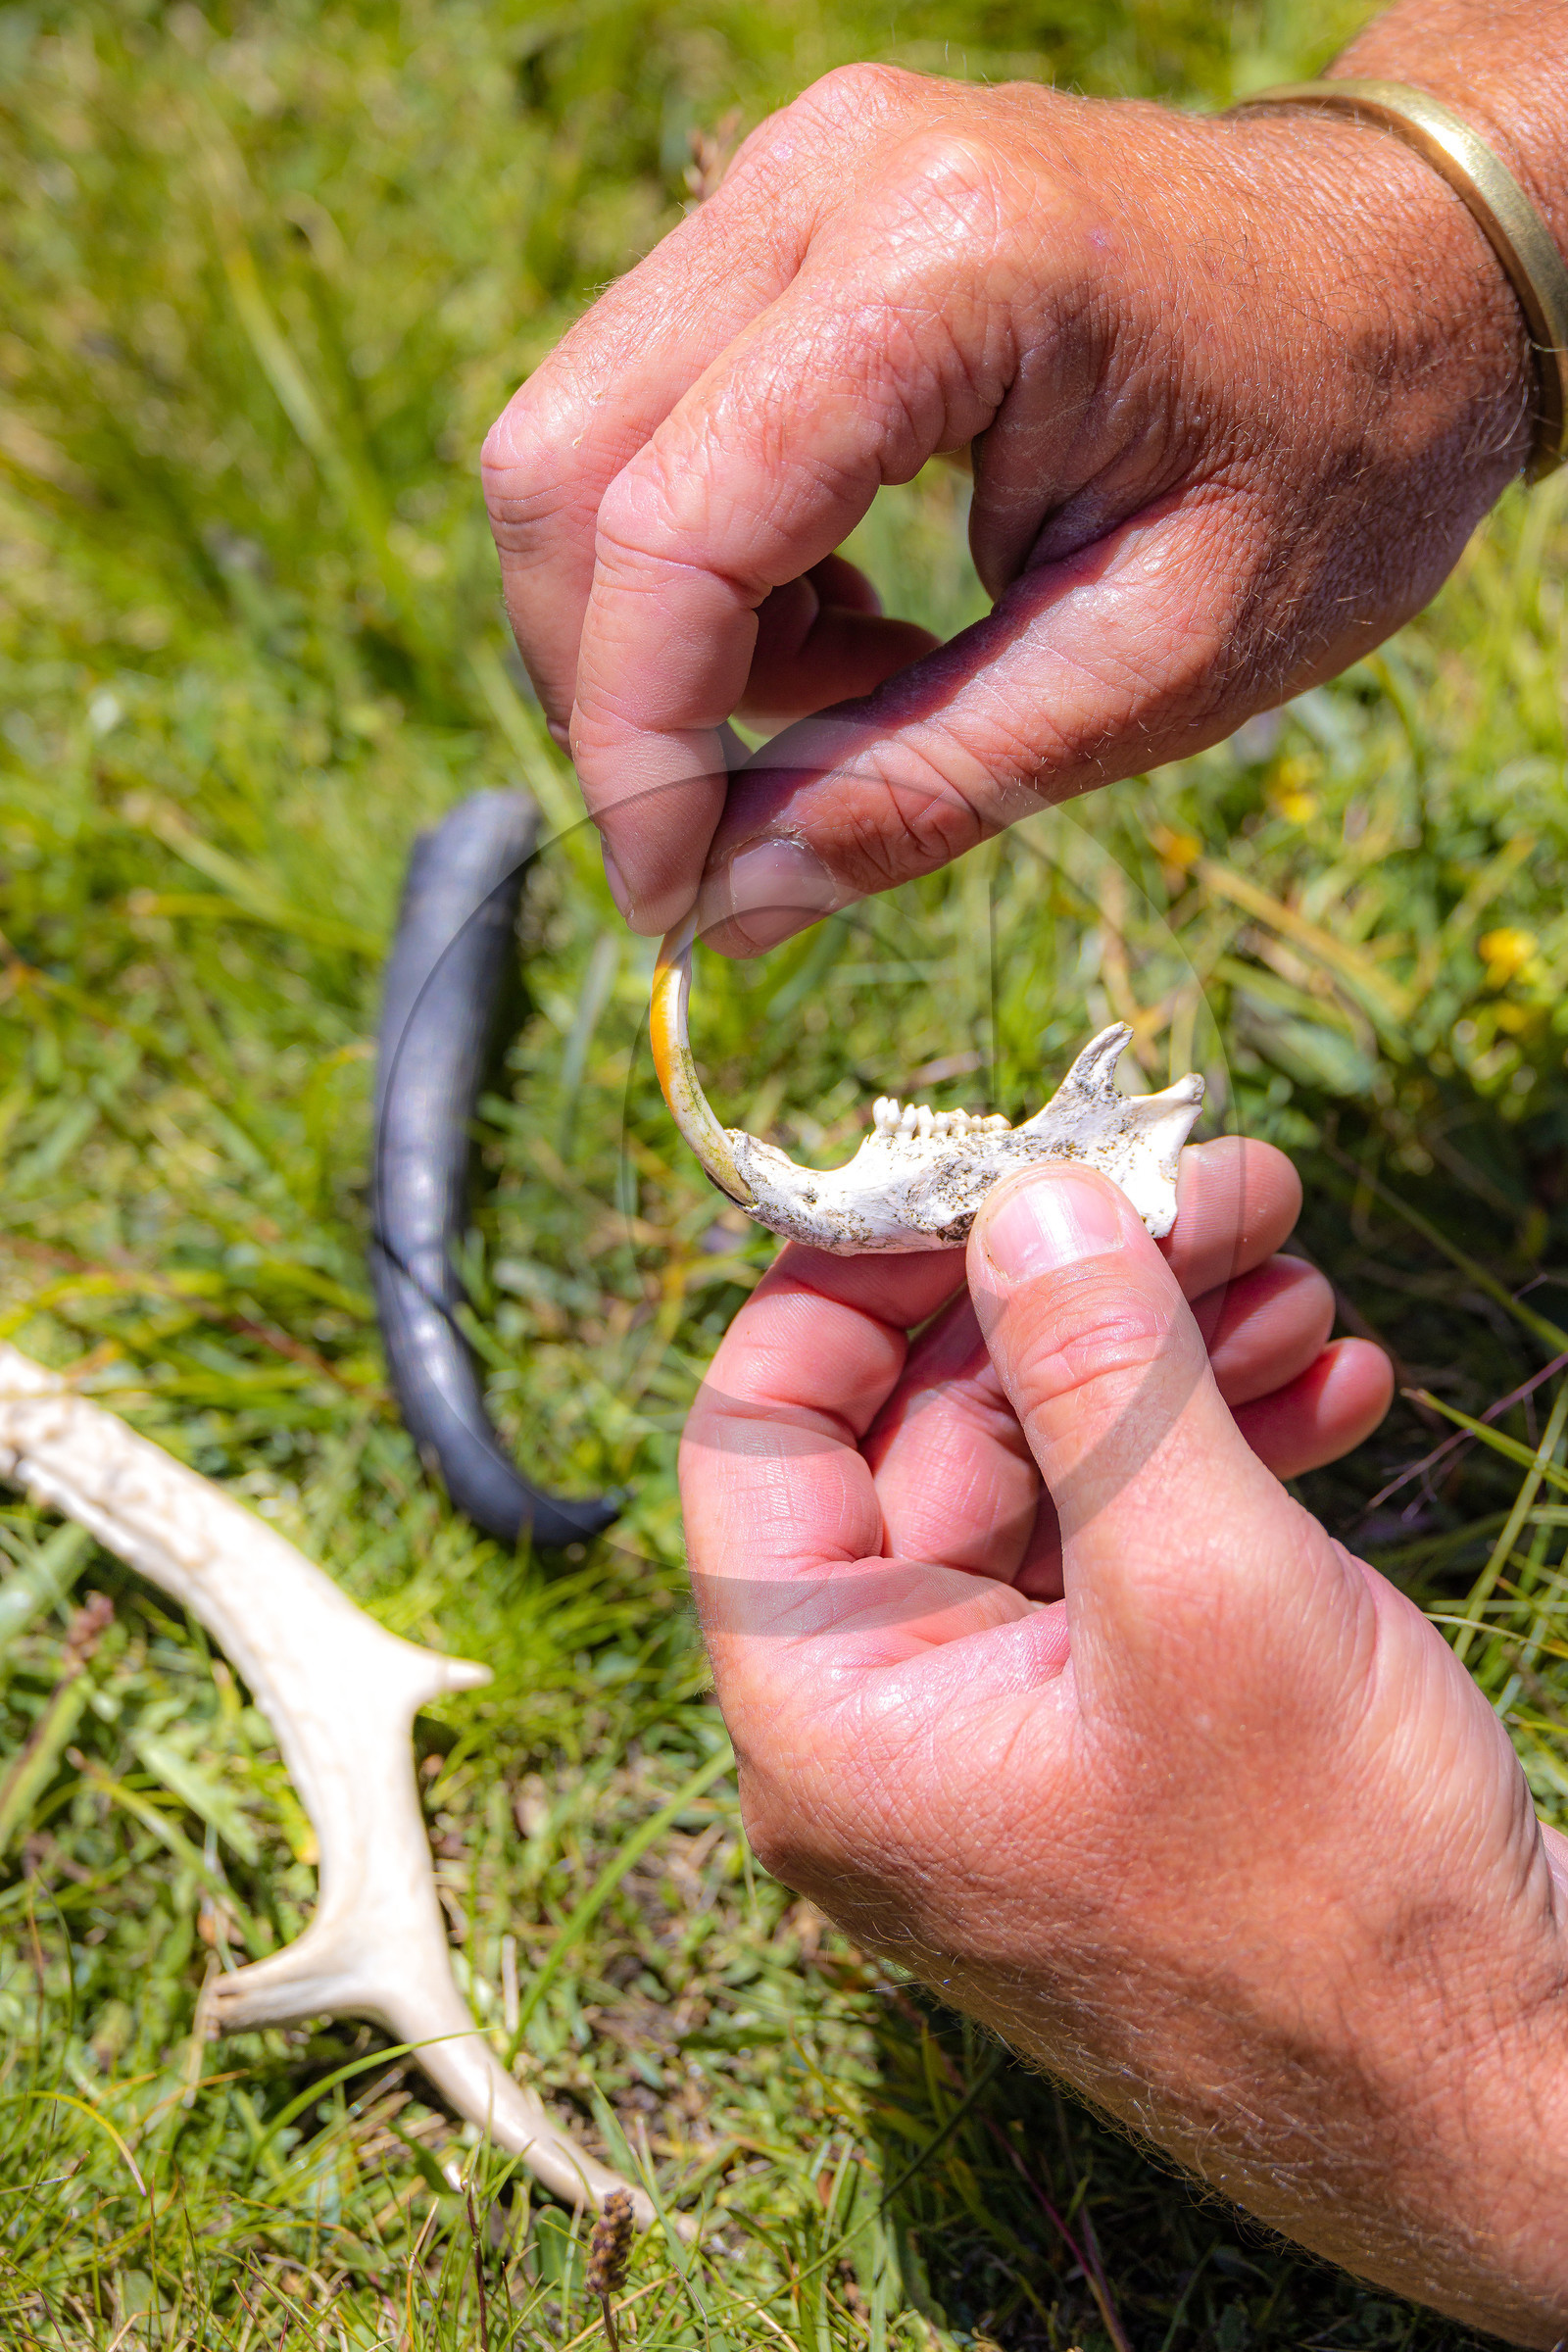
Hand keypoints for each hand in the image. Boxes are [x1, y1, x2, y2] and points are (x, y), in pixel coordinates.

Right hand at [484, 62, 1528, 945]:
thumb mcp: (1156, 666)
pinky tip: (853, 617)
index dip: (636, 743)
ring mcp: (790, 175)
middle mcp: (826, 174)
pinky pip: (645, 421)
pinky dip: (705, 574)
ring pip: (578, 447)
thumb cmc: (1333, 460)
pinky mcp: (782, 220)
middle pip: (565, 470)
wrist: (1415, 272)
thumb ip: (926, 785)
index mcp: (951, 263)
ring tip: (868, 690)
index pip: (674, 524)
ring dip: (669, 635)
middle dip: (622, 693)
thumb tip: (720, 912)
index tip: (674, 899)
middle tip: (750, 818)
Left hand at [679, 1142, 1567, 2341]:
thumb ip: (1095, 1378)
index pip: (761, 1430)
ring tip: (1298, 1273)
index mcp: (835, 1713)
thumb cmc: (1341, 1908)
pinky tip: (1333, 1381)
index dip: (864, 1278)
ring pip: (1052, 1469)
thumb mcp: (1205, 1597)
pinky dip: (1221, 1446)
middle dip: (1079, 1293)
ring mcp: (1015, 1719)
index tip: (998, 1172)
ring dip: (1170, 1354)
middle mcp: (897, 1715)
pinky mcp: (1126, 1720)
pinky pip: (1132, 1541)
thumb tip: (1020, 1200)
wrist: (1507, 2105)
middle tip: (1219, 1189)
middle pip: (935, 1427)